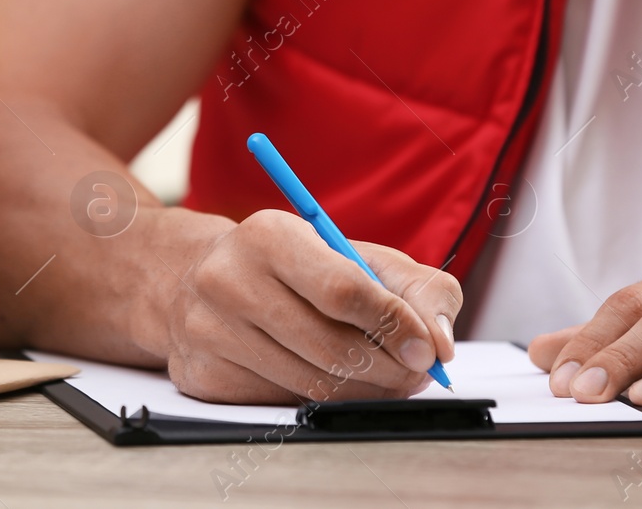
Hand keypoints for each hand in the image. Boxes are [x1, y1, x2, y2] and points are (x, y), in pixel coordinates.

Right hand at [163, 209, 461, 403]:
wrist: (201, 279)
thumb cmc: (295, 267)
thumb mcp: (358, 256)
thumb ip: (416, 289)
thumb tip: (440, 343)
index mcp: (269, 236)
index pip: (343, 290)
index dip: (394, 325)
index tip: (427, 350)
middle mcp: (228, 280)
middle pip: (330, 347)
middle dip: (389, 368)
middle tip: (415, 373)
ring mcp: (209, 332)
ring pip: (310, 385)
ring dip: (365, 391)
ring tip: (387, 378)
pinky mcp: (204, 376)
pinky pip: (284, 404)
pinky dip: (324, 401)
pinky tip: (335, 382)